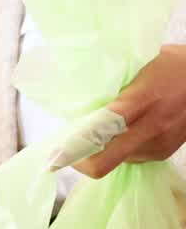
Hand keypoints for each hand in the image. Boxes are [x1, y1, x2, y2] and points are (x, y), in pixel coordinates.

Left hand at [75, 45, 185, 177]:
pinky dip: (120, 150)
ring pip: (115, 162)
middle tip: (66, 152)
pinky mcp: (165, 152)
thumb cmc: (173, 66)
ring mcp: (160, 143)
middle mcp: (152, 127)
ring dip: (102, 152)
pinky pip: (132, 159)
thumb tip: (80, 106)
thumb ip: (111, 88)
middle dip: (81, 161)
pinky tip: (122, 134)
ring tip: (99, 134)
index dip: (73, 147)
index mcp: (141, 100)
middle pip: (104, 162)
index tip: (54, 153)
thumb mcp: (140, 67)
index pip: (99, 132)